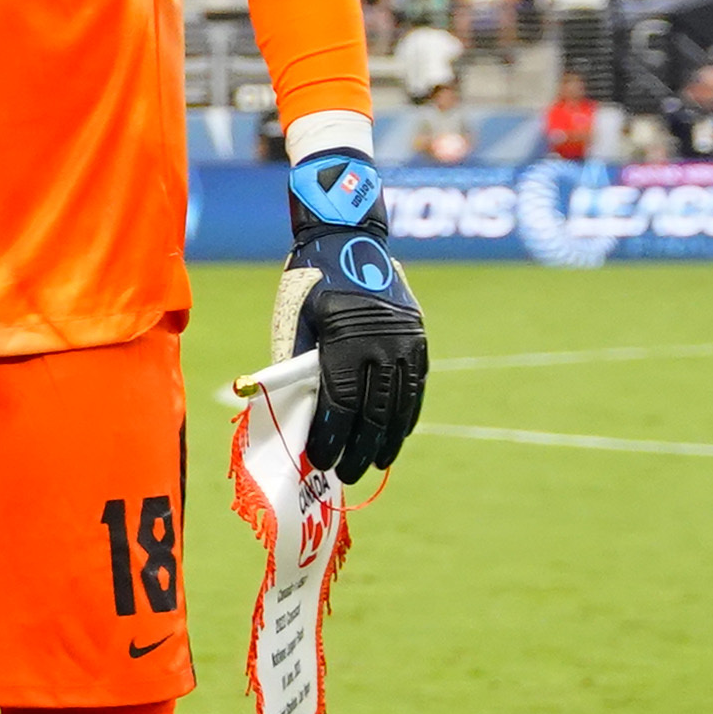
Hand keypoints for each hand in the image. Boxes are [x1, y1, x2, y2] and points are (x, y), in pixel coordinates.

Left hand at [268, 152, 427, 483]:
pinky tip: (398, 434)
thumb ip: (298, 368)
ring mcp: (405, 341)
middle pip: (373, 412)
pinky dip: (407, 413)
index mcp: (346, 340)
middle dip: (360, 448)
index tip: (321, 460)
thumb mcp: (295, 322)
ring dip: (388, 439)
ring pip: (400, 404)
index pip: (340, 404)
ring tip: (376, 463)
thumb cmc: (310, 282)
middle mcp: (382, 344)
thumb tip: (297, 415)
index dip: (331, 437)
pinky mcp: (417, 338)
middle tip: (349, 475)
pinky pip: (416, 385)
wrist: (349, 238)